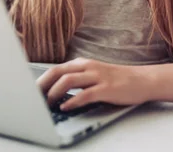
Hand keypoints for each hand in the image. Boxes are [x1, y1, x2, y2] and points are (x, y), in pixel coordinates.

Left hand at [36, 57, 153, 110]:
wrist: (142, 80)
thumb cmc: (115, 80)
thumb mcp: (93, 75)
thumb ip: (76, 79)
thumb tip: (54, 91)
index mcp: (81, 64)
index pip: (55, 69)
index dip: (40, 80)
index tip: (30, 92)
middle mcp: (87, 67)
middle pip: (57, 72)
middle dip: (42, 86)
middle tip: (33, 98)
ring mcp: (97, 76)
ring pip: (68, 81)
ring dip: (54, 93)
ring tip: (47, 104)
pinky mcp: (106, 88)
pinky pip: (85, 94)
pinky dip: (73, 101)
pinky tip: (66, 107)